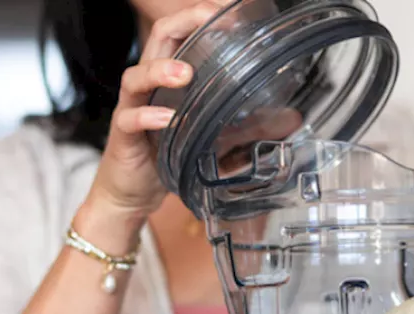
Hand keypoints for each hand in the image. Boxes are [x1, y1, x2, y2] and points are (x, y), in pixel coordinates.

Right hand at [83, 1, 228, 227]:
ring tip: (185, 74)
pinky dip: (148, 116)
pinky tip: (168, 119)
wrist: (131, 196)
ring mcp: (132, 108)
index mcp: (169, 77)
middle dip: (185, 22)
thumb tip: (290, 120)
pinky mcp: (122, 136)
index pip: (182, 31)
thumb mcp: (214, 138)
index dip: (202, 15)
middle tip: (211, 21)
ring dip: (162, 70)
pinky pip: (130, 119)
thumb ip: (249, 127)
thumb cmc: (166, 159)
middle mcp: (148, 86)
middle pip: (159, 37)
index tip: (231, 12)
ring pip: (136, 75)